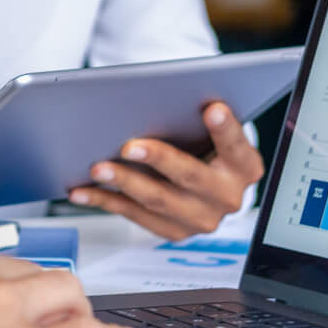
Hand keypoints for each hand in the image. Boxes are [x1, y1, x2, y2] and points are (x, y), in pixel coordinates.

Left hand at [71, 100, 264, 239]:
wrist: (209, 186)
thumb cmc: (205, 146)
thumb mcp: (211, 130)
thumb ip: (200, 117)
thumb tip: (168, 95)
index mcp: (244, 167)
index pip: (236, 146)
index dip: (225, 129)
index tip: (213, 109)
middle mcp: (228, 197)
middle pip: (191, 177)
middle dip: (158, 159)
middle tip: (129, 146)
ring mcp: (201, 219)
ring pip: (158, 200)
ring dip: (123, 183)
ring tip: (98, 168)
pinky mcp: (175, 232)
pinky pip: (135, 216)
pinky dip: (106, 201)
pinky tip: (83, 190)